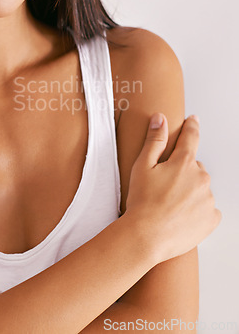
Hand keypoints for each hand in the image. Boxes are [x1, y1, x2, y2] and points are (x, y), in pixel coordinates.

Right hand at [125, 113, 220, 262]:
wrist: (147, 236)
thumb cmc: (142, 201)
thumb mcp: (142, 166)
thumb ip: (154, 140)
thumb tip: (160, 119)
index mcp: (183, 163)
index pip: (190, 138)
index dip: (191, 127)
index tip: (193, 120)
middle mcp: (201, 178)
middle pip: (194, 167)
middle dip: (183, 171)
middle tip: (164, 185)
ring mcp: (208, 199)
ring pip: (201, 188)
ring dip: (189, 191)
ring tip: (169, 204)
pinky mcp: (212, 218)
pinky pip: (207, 208)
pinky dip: (197, 209)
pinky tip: (180, 215)